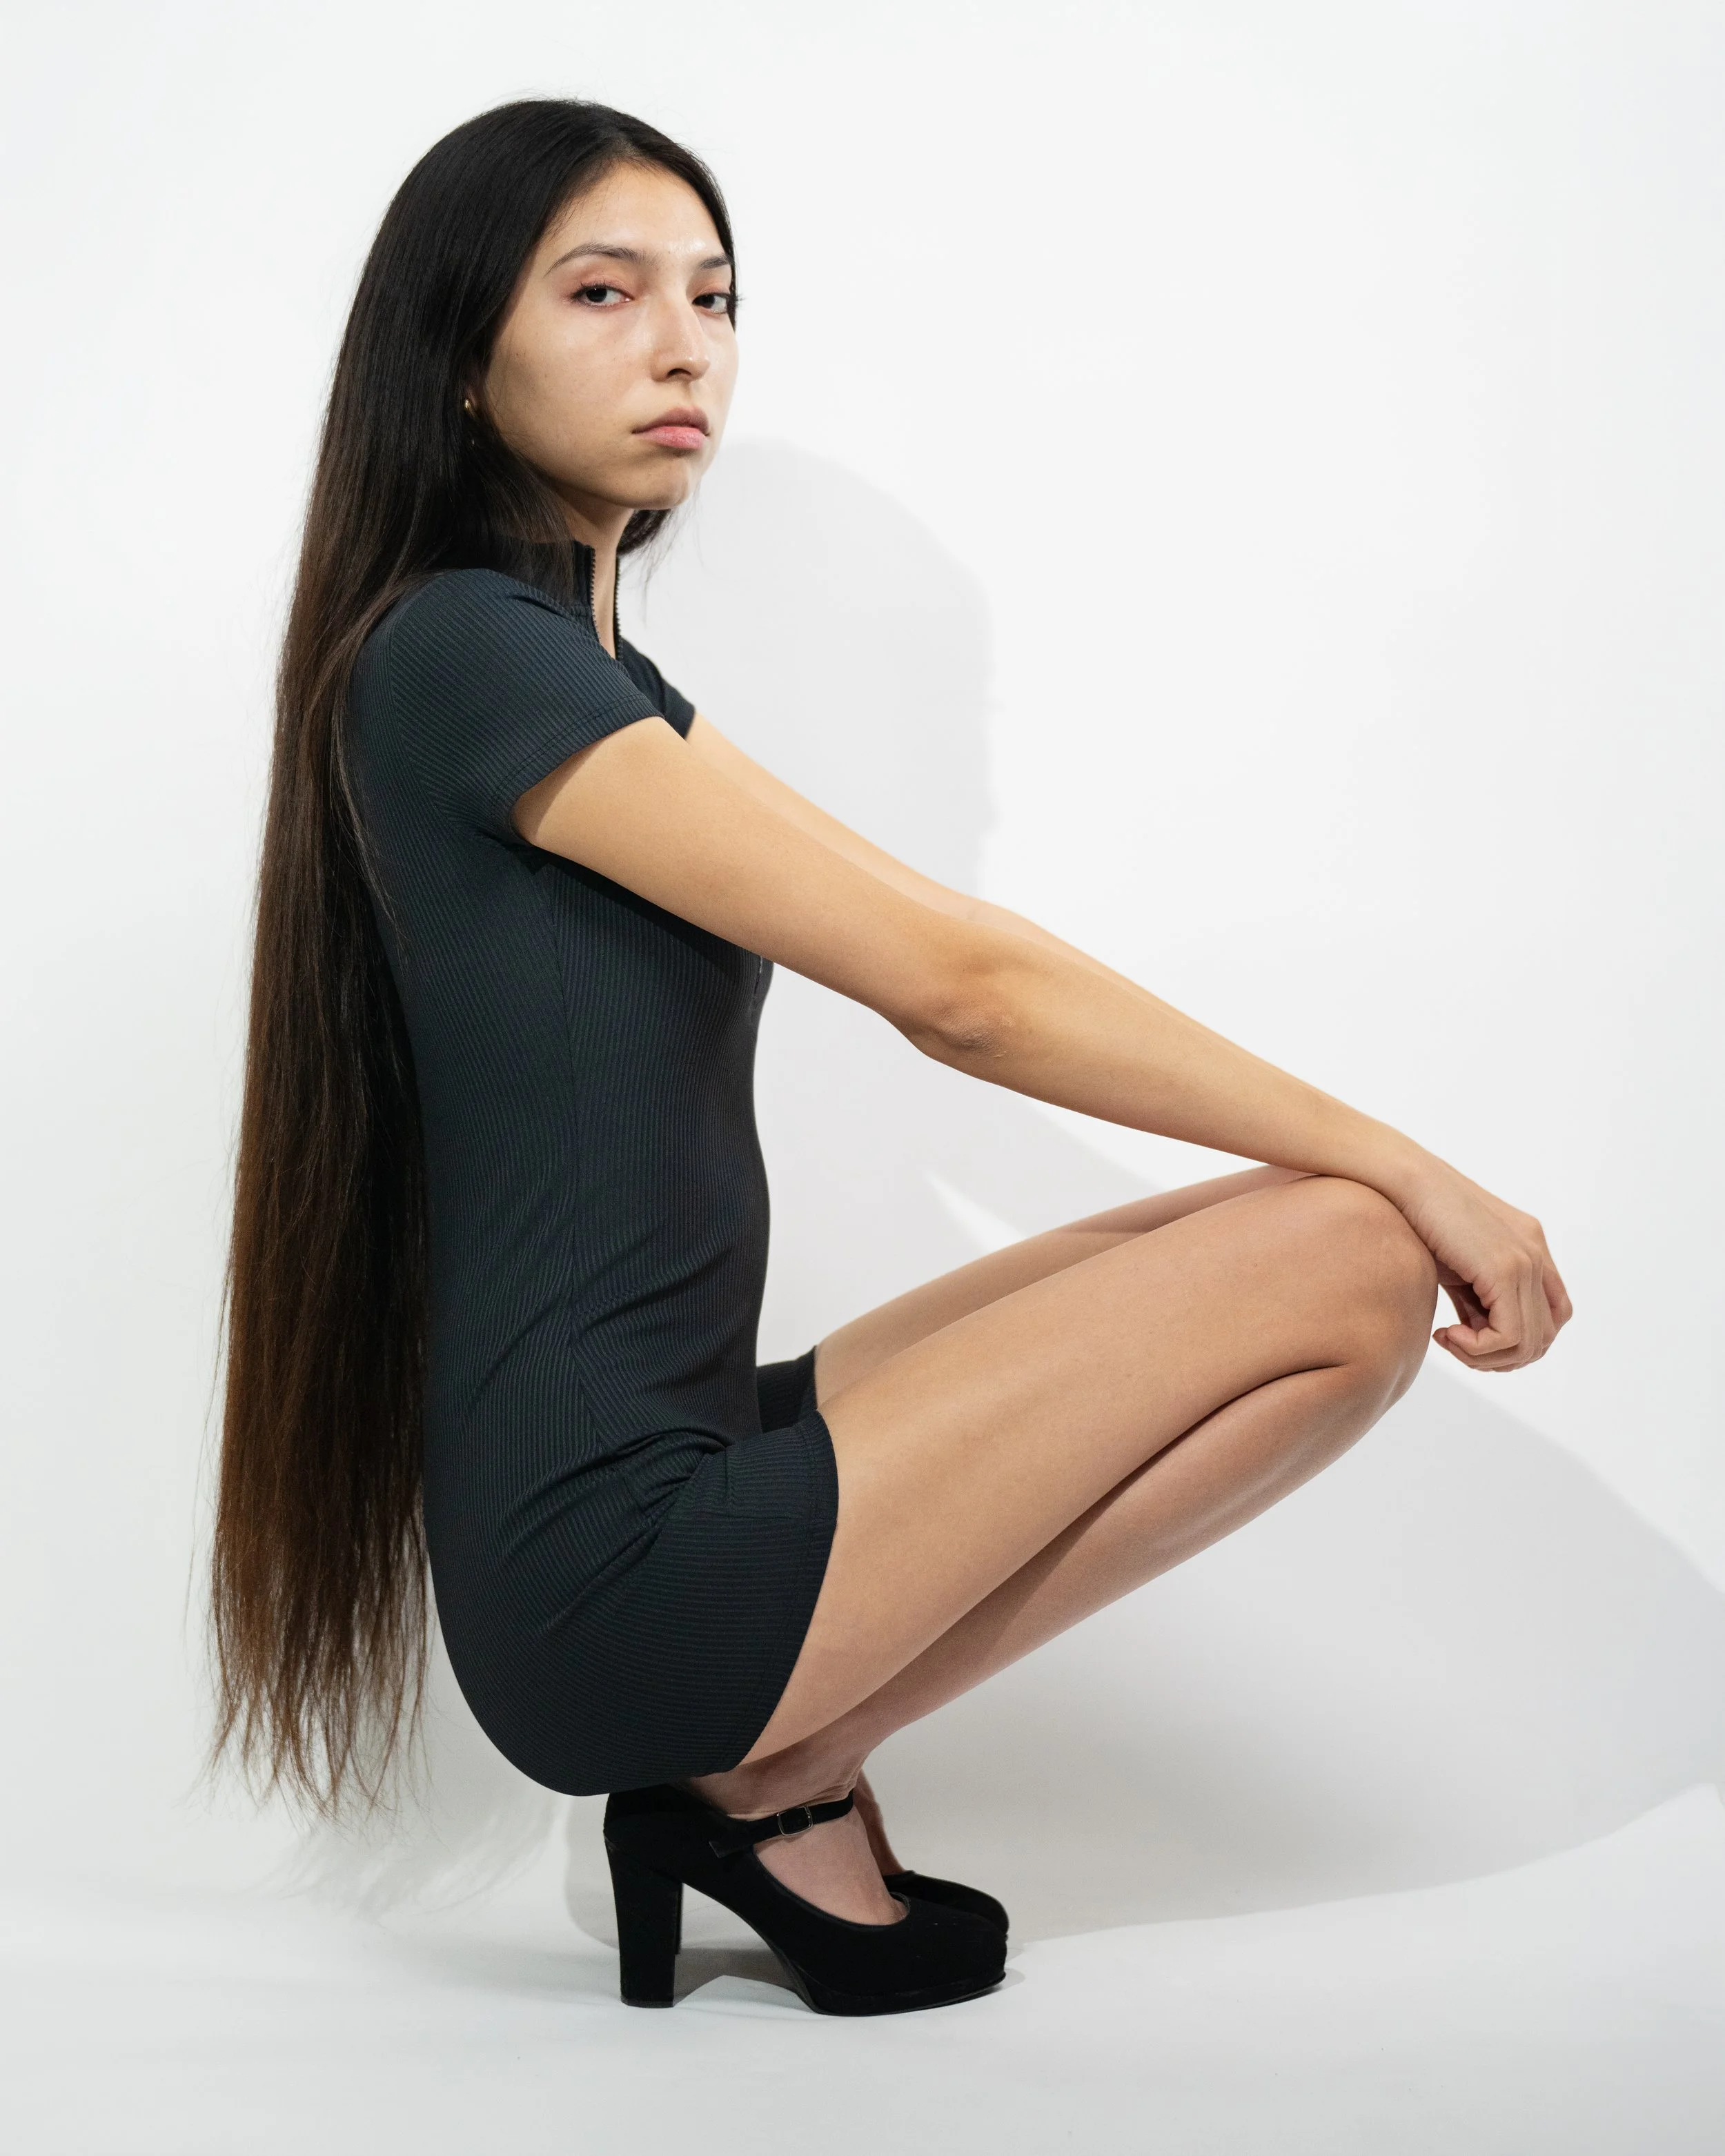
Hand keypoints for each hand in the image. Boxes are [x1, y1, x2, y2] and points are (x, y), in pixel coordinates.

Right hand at [1391, 1162, 1572, 1371]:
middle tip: (1457, 1345)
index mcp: (1529, 1248)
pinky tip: (1446, 1335)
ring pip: (1528, 1344)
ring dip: (1485, 1358)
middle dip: (1499, 1357)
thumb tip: (1479, 1335)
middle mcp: (1535, 1253)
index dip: (1516, 1341)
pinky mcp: (1506, 1268)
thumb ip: (1479, 1296)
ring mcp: (1526, 1261)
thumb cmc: (1415, 1218)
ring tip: (1449, 1340)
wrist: (1401, 1181)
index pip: (1551, 1316)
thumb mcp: (1457, 1266)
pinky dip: (1477, 1350)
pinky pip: (1509, 1336)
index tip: (1470, 1337)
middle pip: (1543, 1336)